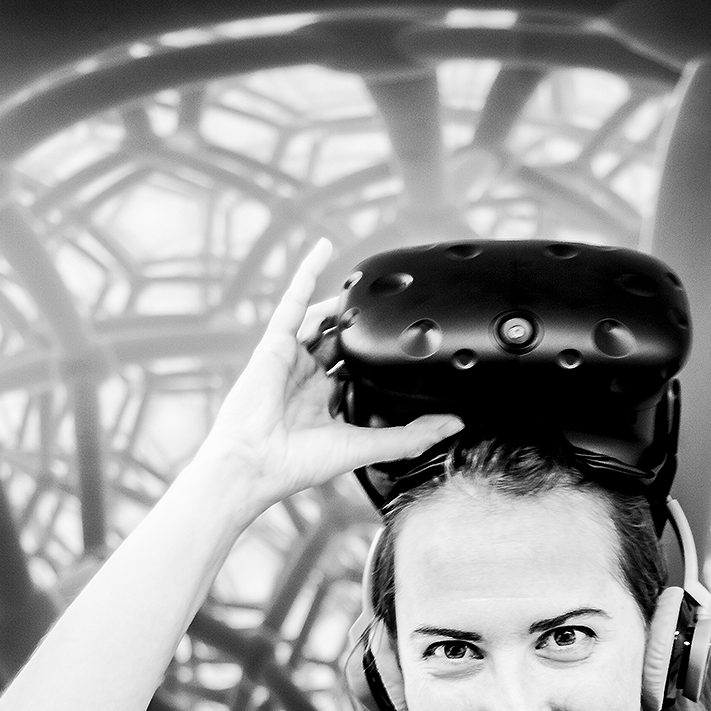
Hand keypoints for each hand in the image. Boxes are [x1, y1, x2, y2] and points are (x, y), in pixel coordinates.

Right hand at [198, 238, 461, 512]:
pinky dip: (306, 273)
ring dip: (345, 303)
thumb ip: (410, 437)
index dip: (381, 358)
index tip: (408, 347)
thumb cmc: (300, 463)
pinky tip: (324, 248)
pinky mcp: (276, 342)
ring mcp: (293, 357)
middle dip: (365, 327)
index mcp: (329, 401)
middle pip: (344, 342)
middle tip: (394, 310)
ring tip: (371, 285)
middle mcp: (311, 377)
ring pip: (323, 319)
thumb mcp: (366, 448)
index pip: (360, 371)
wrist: (255, 461)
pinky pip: (293, 301)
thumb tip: (454, 425)